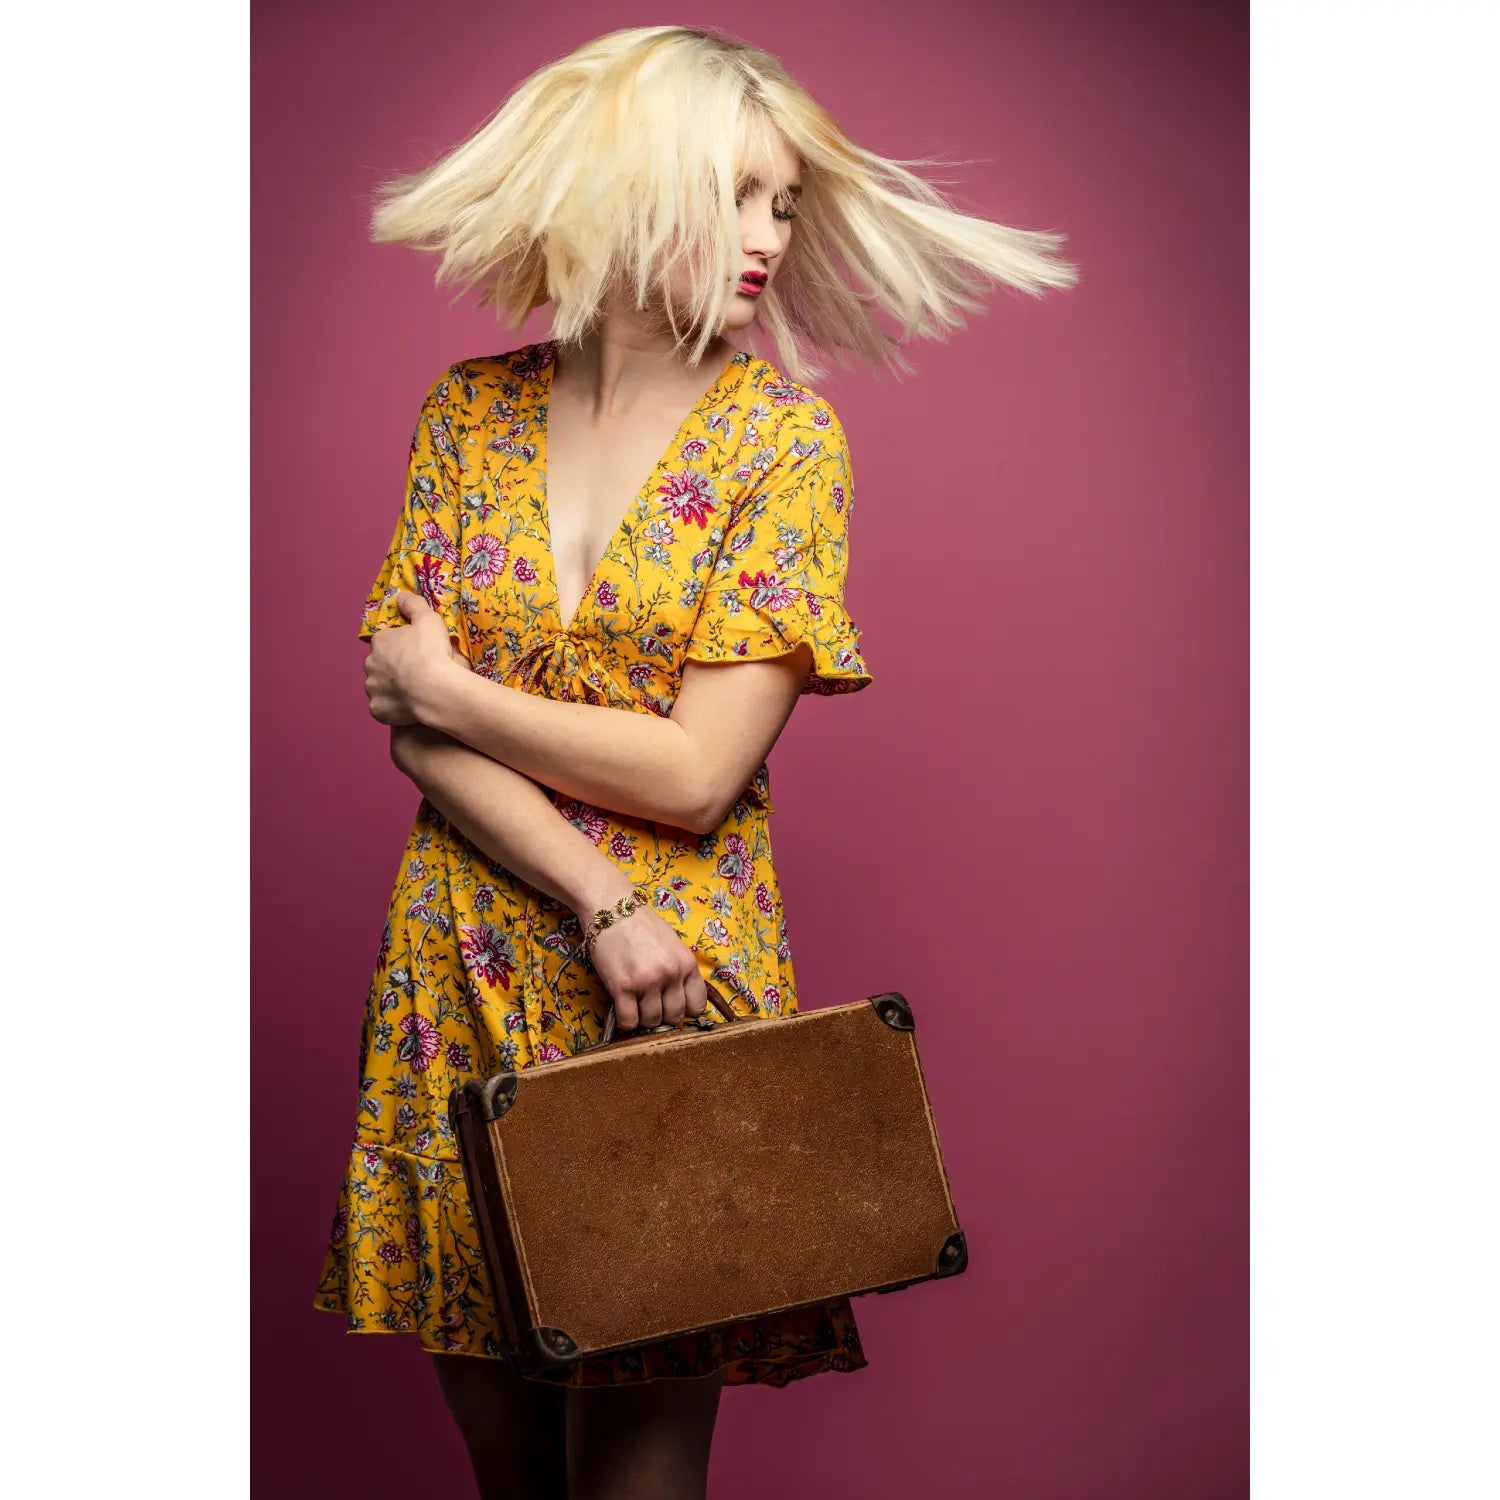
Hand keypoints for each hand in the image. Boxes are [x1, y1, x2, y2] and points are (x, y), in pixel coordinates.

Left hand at [364, 590, 467, 725]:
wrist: (434, 689)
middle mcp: (370, 664)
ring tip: (414, 692)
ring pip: (380, 687)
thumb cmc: (432, 652)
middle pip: (380, 664)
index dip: (402, 647)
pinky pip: (384, 708)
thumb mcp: (428, 619)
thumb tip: (401, 595)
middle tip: (416, 673)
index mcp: (380, 642)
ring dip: (392, 688)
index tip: (417, 653)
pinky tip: (409, 708)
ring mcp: (372, 688)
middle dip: (393, 668)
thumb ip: (414, 605)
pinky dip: (393, 708)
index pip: (386, 642)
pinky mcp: (377, 710)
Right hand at [586, 902, 710, 1032]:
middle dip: (664, 1016)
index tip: (673, 1007)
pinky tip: (623, 1012)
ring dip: (644, 1019)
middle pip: (674, 1016)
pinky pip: (628, 1020)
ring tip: (636, 1007)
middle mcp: (670, 974)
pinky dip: (626, 1023)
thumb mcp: (673, 943)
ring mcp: (646, 981)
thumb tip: (679, 997)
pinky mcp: (622, 987)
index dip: (685, 1010)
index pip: (697, 1005)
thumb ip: (679, 969)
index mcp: (687, 963)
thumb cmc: (642, 924)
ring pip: (652, 1021)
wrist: (611, 908)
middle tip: (652, 1007)